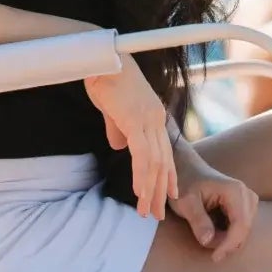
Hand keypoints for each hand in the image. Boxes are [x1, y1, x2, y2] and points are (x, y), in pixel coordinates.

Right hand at [84, 57, 176, 218]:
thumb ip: (118, 129)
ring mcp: (148, 120)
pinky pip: (142, 156)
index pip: (165, 152)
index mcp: (154, 115)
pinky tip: (139, 192)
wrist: (101, 57)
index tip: (170, 195)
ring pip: (155, 164)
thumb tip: (119, 146)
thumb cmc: (105, 77)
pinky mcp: (136, 120)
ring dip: (151, 191)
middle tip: (157, 214)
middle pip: (163, 163)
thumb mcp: (113, 109)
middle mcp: (157, 119)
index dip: (168, 175)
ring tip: (147, 212)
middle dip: (161, 191)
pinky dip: (142, 176)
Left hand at [168, 155, 258, 263]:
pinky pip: (242, 227)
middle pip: (245, 230)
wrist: (187, 169)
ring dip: (227, 239)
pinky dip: (228, 234)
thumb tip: (208, 241)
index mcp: (235, 191)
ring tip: (205, 233)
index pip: (241, 225)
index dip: (229, 244)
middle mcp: (246, 194)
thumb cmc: (184, 183)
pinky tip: (212, 230)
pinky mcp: (245, 205)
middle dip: (226, 242)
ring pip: (244, 230)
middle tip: (203, 241)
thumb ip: (198, 220)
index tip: (214, 257)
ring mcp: (248, 199)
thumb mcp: (185, 201)